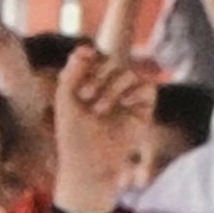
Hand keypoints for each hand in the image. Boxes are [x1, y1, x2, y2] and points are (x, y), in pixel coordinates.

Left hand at [50, 45, 157, 212]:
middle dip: (97, 75)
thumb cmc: (73, 136)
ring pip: (128, 72)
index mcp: (92, 83)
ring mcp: (129, 97)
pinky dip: (132, 92)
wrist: (87, 165)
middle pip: (112, 61)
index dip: (90, 57)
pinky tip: (120, 107)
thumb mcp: (66, 100)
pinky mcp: (144, 109)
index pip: (96, 56)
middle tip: (83, 96)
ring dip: (111, 87)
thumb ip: (72, 72)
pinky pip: (146, 87)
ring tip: (97, 110)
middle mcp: (111, 87)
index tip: (81, 61)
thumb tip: (86, 47)